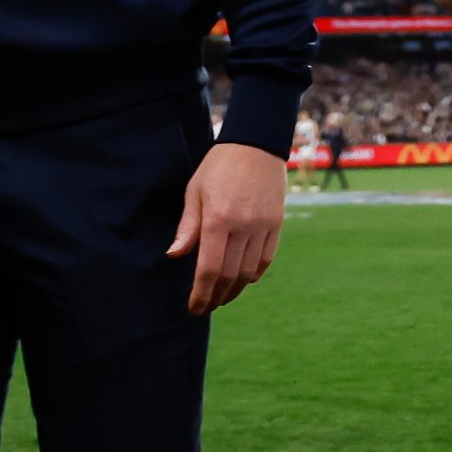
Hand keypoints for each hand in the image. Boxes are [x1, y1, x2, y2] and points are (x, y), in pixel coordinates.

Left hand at [166, 143, 286, 313]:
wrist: (256, 144)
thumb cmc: (219, 166)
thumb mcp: (195, 191)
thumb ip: (188, 226)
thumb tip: (175, 256)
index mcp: (218, 218)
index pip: (209, 269)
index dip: (201, 294)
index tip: (194, 307)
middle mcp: (243, 226)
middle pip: (230, 276)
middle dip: (216, 297)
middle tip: (205, 306)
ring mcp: (263, 225)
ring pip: (250, 272)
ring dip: (235, 289)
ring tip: (222, 296)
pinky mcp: (276, 223)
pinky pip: (266, 258)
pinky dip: (254, 274)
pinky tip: (243, 279)